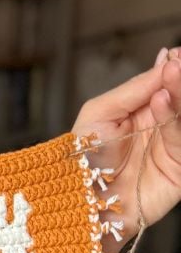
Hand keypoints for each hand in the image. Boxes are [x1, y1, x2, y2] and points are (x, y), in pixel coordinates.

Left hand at [72, 47, 180, 245]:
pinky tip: (164, 101)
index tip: (174, 55)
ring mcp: (171, 148)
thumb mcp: (101, 112)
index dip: (168, 70)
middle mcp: (160, 127)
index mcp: (141, 111)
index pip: (162, 85)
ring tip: (173, 74)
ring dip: (179, 95)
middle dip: (177, 80)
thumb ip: (133, 89)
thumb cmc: (85, 155)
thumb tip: (162, 61)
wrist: (81, 198)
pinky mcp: (179, 171)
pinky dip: (176, 123)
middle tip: (177, 62)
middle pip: (176, 99)